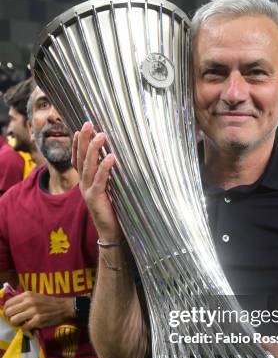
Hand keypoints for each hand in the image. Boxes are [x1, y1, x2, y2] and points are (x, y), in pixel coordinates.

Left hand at [4, 291, 74, 331]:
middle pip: (8, 312)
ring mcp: (34, 311)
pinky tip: (29, 327)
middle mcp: (29, 301)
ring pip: (14, 320)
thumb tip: (9, 309)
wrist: (63, 307)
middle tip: (16, 320)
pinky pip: (24, 327)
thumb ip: (23, 300)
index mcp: (27, 294)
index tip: (9, 315)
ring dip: (17, 324)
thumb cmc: (48, 302)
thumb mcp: (34, 296)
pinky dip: (25, 329)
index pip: (8, 303)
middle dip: (10, 318)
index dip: (6, 311)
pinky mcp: (38, 320)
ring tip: (23, 323)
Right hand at [72, 122, 122, 241]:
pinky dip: (104, 168)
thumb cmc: (115, 210)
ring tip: (100, 135)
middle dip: (83, 140)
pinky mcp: (95, 199)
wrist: (112, 233)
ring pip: (88, 166)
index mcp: (87, 182)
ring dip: (94, 149)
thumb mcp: (111, 190)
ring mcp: (88, 191)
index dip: (78, 145)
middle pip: (81, 158)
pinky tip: (110, 157)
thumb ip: (111, 176)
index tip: (80, 130)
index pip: (78, 159)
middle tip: (88, 124)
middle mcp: (84, 184)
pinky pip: (99, 181)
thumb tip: (119, 158)